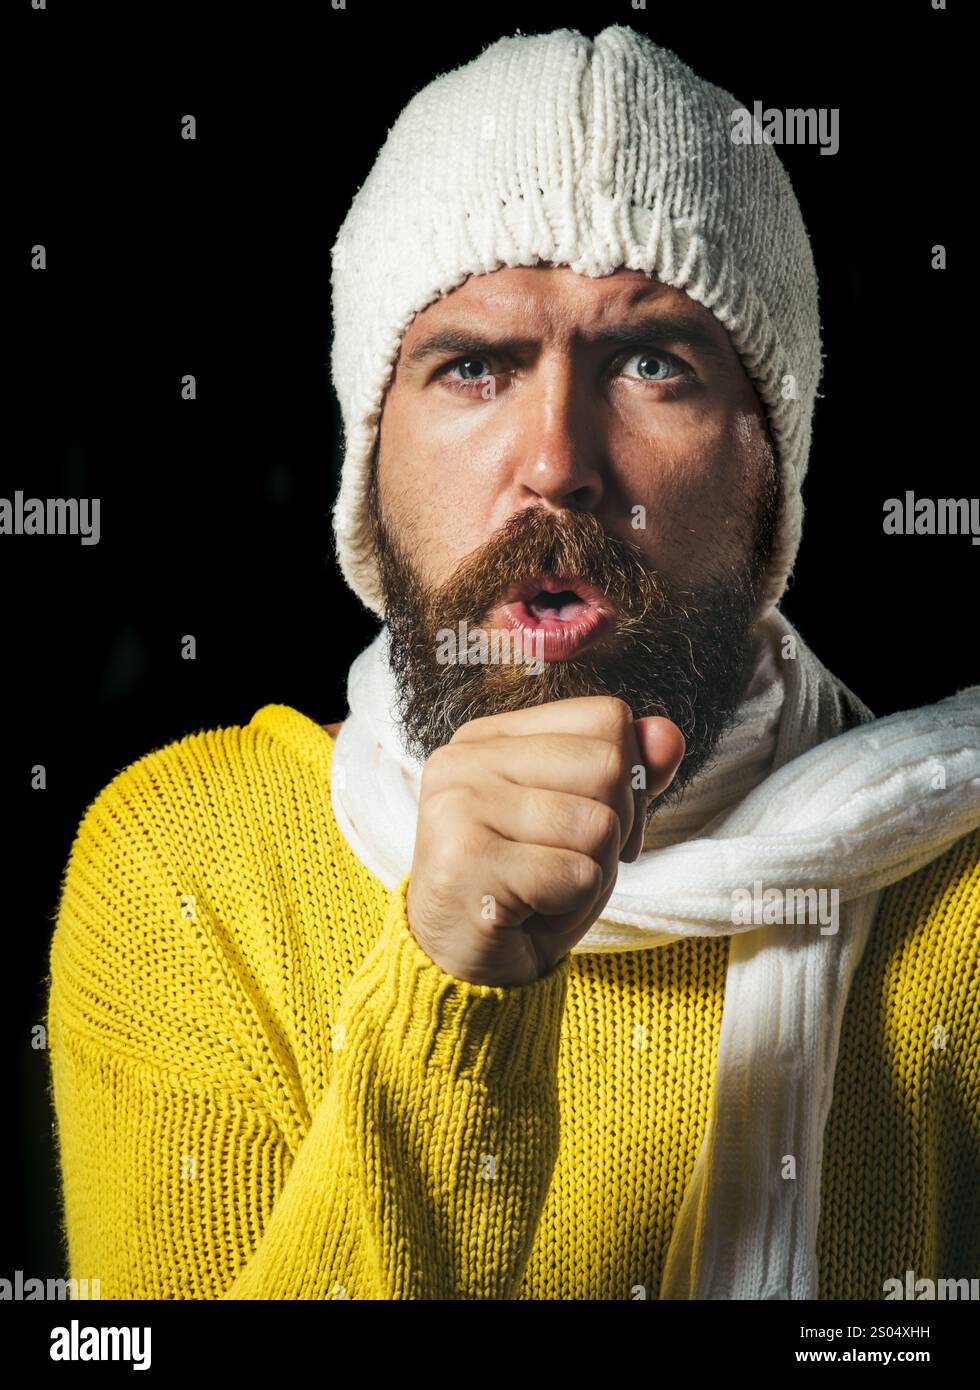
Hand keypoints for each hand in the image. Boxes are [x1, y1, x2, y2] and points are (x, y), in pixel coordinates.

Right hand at [406, 696, 685, 984]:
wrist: (464, 968)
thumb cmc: (527, 887)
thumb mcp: (587, 821)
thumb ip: (630, 773)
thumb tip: (671, 734)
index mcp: (491, 737)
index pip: (606, 718)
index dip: (628, 777)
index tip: (592, 826)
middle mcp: (466, 760)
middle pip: (608, 766)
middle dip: (615, 830)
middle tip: (569, 866)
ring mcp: (459, 806)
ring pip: (598, 825)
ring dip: (592, 873)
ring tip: (545, 890)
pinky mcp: (465, 862)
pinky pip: (577, 875)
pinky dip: (572, 905)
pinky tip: (529, 912)